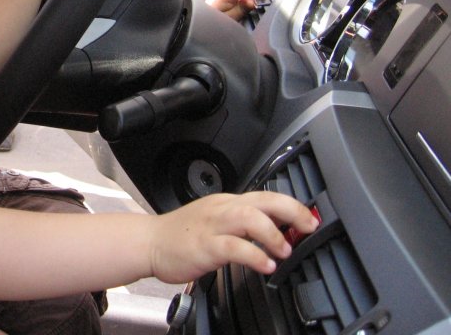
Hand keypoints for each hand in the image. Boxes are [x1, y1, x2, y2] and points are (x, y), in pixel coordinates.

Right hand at [147, 191, 319, 283]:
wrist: (150, 242)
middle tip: (307, 227)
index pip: (266, 195)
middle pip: (262, 200)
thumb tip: (276, 231)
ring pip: (248, 217)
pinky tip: (264, 265)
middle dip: (291, 211)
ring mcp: (212, 226)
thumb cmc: (182, 235)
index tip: (309, 219)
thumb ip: (243, 224)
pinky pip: (233, 247)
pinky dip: (253, 255)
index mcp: (227, 202)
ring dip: (272, 233)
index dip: (292, 205)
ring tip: (284, 250)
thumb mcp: (216, 221)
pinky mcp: (204, 245)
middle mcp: (222, 209)